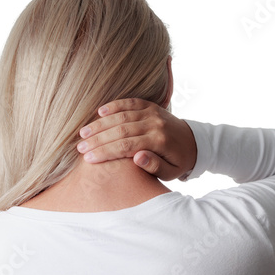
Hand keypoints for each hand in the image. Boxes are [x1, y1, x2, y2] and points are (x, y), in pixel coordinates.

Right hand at [76, 98, 196, 180]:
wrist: (194, 143)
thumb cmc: (178, 161)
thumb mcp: (171, 172)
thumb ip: (154, 166)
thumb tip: (137, 158)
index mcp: (159, 142)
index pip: (126, 146)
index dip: (106, 152)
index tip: (88, 158)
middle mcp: (155, 124)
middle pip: (120, 130)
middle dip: (98, 139)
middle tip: (80, 147)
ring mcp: (153, 112)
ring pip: (122, 115)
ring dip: (101, 124)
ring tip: (83, 133)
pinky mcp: (151, 106)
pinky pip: (131, 102)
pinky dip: (115, 105)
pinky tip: (100, 111)